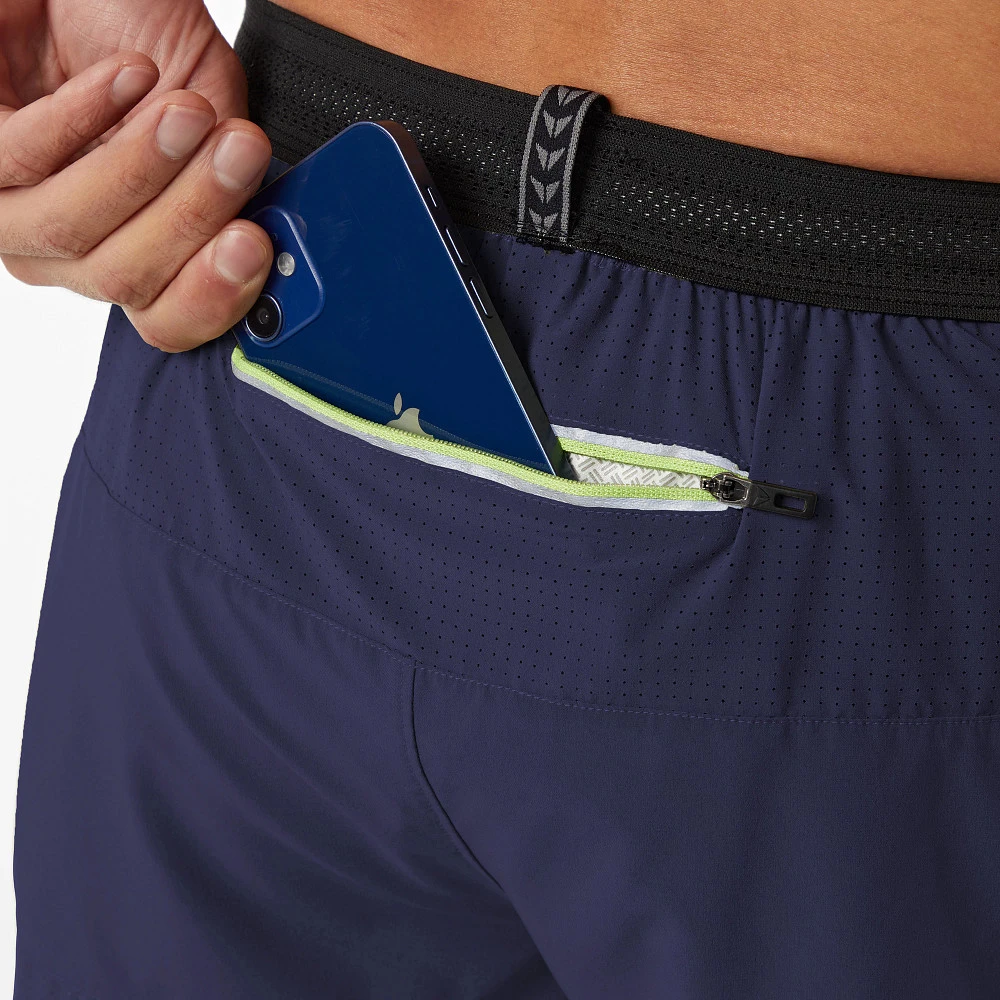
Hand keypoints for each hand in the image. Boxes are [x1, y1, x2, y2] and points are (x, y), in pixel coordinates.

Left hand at [0, 0, 273, 350]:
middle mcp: (69, 253)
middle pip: (123, 278)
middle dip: (192, 216)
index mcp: (132, 258)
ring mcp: (12, 211)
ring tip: (186, 113)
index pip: (167, 322)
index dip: (212, 299)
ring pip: (70, 229)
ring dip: (140, 168)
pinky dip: (86, 116)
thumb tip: (275, 238)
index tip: (252, 245)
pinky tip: (130, 77)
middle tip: (239, 151)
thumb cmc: (143, 45)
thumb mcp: (217, 122)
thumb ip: (239, 188)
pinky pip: (21, 158)